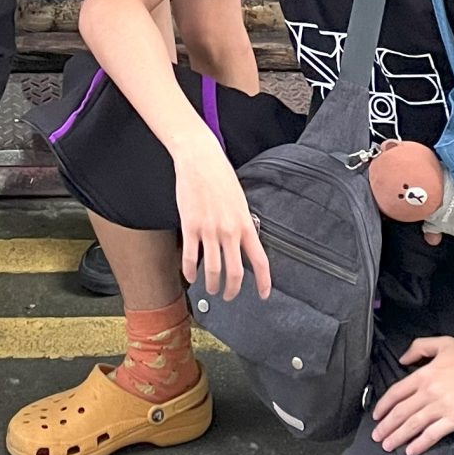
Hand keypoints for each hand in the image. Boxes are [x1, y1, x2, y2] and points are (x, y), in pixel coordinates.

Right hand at [174, 144, 270, 301]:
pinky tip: (191, 276)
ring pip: (212, 270)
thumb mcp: (240, 201)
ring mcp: (208, 230)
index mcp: (246, 224)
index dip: (263, 282)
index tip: (263, 294)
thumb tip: (244, 243)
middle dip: (232, 290)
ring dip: (211, 285)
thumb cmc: (220, 176)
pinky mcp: (190, 226)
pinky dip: (190, 272)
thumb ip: (243, 224)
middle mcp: (229, 230)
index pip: (260, 260)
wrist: (200, 159)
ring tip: (211, 289)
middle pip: (235, 273)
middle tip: (229, 296)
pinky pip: (190, 258)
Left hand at [368, 335, 453, 454]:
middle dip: (385, 426)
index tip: (376, 416)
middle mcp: (429, 392)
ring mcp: (442, 406)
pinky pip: (432, 434)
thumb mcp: (444, 343)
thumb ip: (419, 348)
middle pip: (400, 412)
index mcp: (424, 374)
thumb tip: (403, 359)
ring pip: (412, 425)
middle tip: (376, 436)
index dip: (383, 406)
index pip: (396, 393)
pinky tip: (411, 450)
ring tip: (388, 445)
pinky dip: (419, 444)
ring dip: (397, 437)